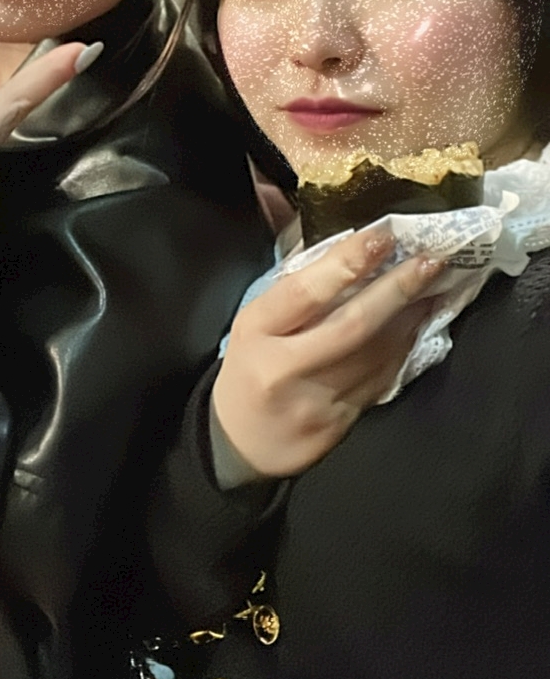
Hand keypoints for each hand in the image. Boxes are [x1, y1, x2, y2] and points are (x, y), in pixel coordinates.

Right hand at [213, 227, 444, 476]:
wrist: (240, 442)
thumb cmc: (250, 366)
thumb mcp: (253, 322)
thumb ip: (293, 285)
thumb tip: (337, 238)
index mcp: (257, 331)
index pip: (306, 292)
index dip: (348, 262)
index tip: (384, 236)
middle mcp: (285, 367)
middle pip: (352, 325)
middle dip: (397, 289)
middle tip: (431, 261)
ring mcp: (315, 401)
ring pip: (375, 355)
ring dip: (412, 318)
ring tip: (437, 287)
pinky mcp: (340, 425)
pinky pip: (381, 380)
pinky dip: (405, 349)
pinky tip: (421, 326)